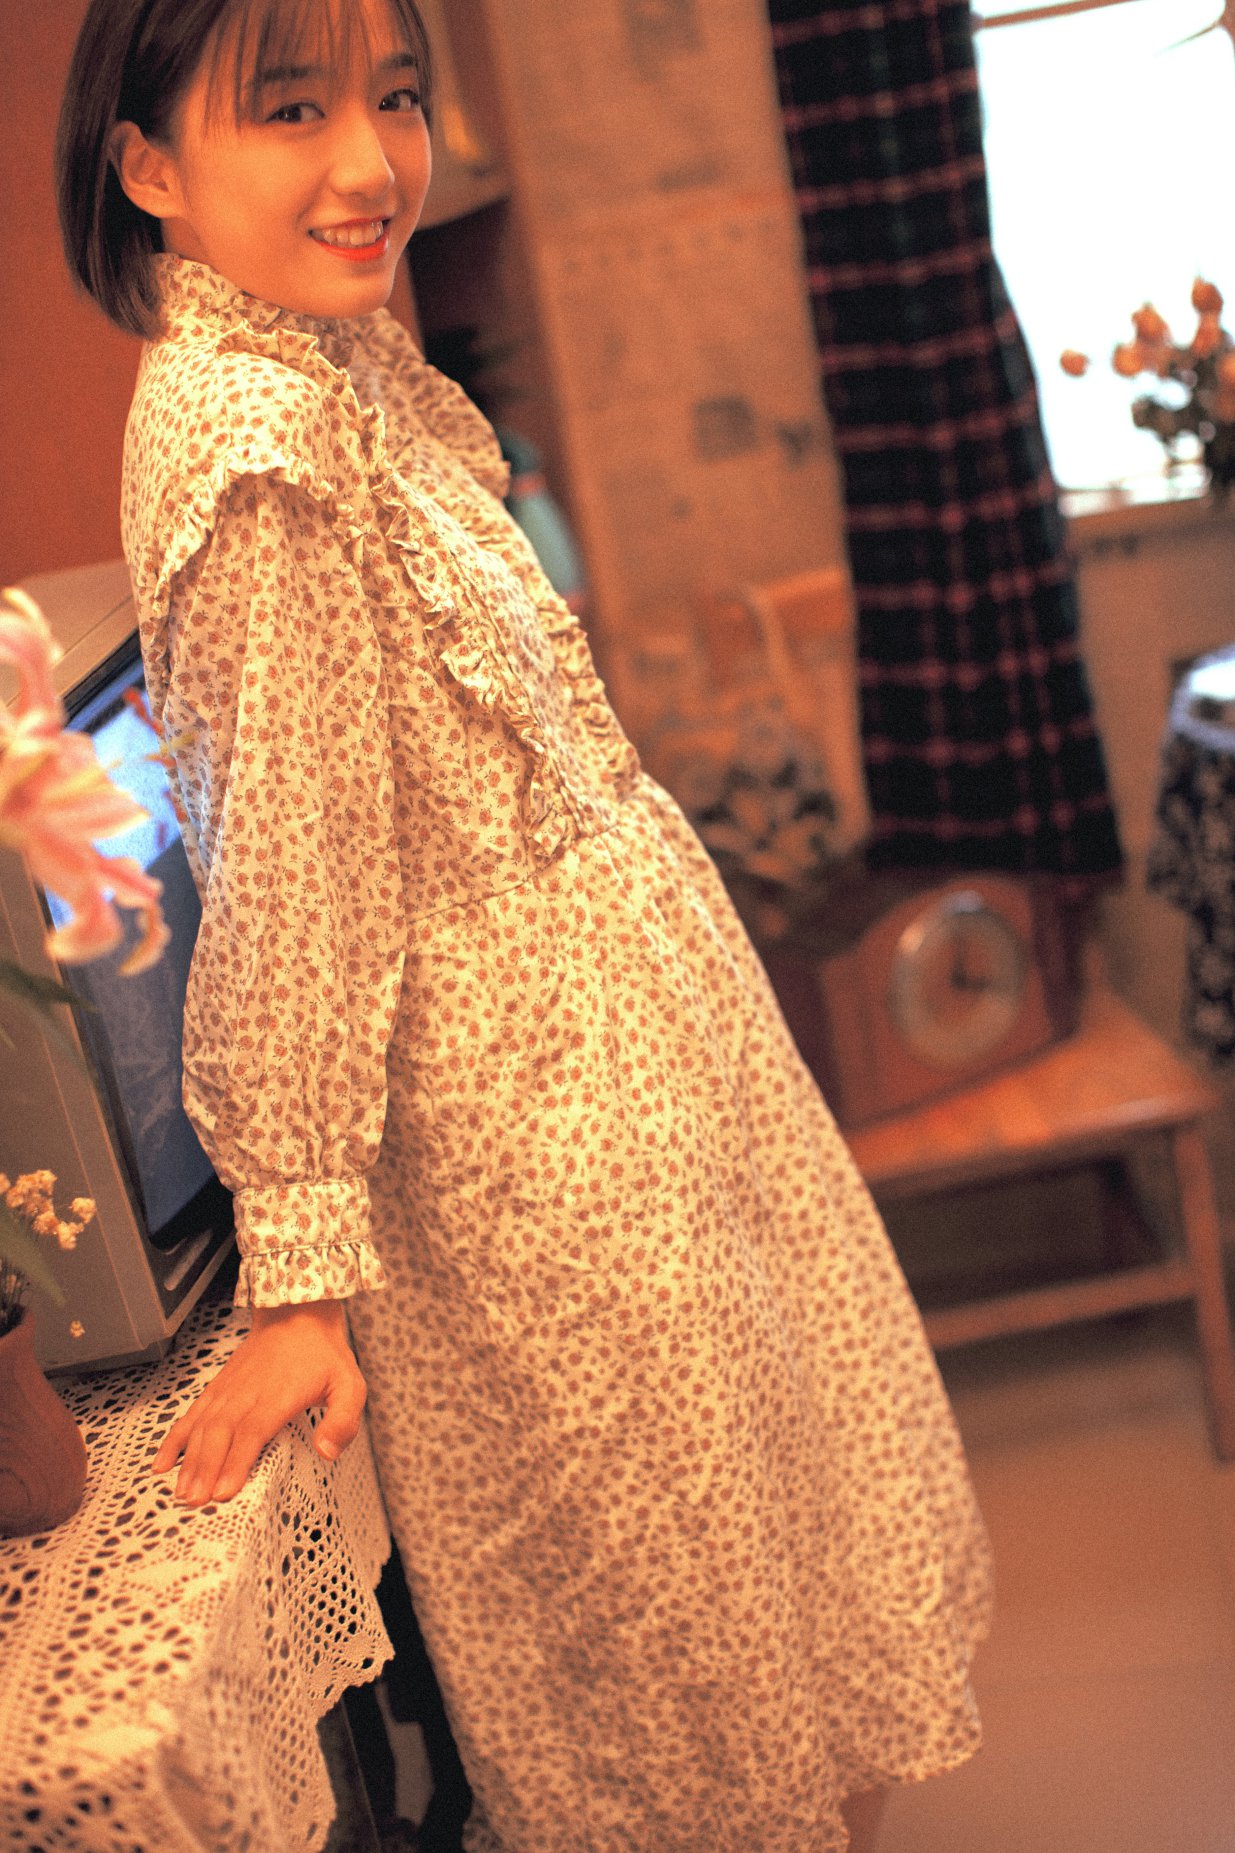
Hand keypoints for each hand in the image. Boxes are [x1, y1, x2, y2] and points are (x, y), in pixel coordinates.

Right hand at [152, 1300, 366, 1505]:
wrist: (297, 1314)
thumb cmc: (323, 1354)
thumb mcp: (349, 1385)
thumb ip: (343, 1420)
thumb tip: (327, 1452)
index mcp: (279, 1395)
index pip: (253, 1431)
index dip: (236, 1462)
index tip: (223, 1492)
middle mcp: (248, 1392)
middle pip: (220, 1433)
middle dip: (205, 1469)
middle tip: (194, 1502)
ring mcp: (229, 1390)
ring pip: (202, 1426)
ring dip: (189, 1460)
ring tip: (179, 1492)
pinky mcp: (218, 1389)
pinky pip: (192, 1415)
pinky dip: (175, 1439)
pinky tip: (162, 1463)